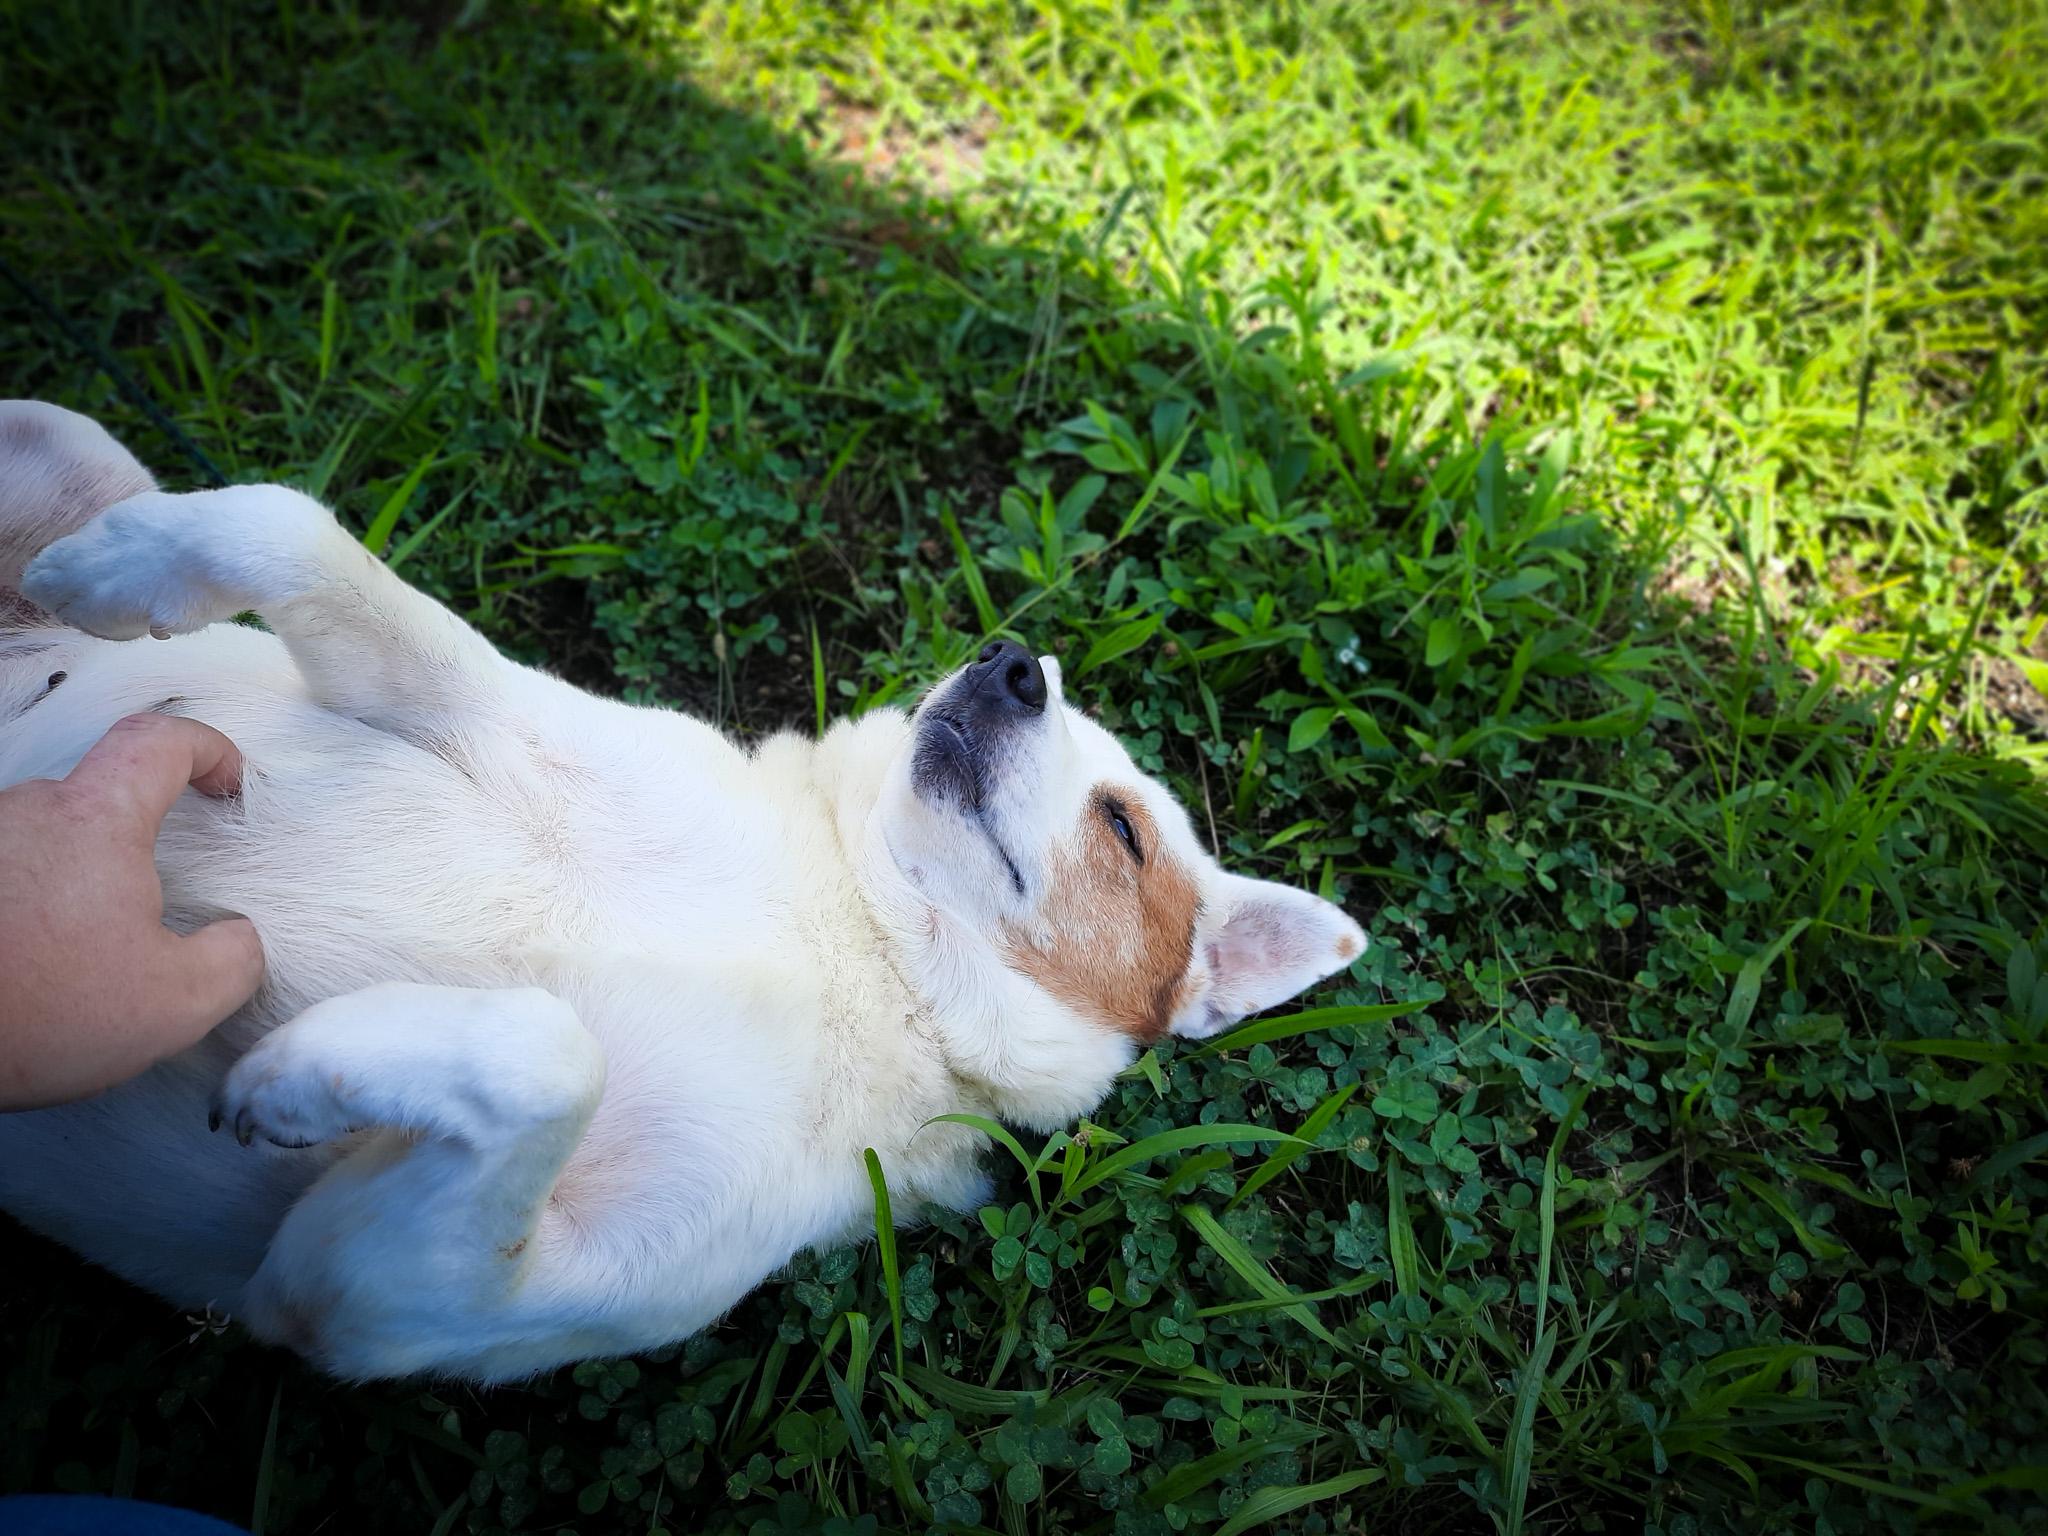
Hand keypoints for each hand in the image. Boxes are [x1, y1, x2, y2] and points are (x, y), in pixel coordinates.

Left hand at [1, 713, 264, 1109]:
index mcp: (96, 820)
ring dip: (75, 879)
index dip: (206, 748)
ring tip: (80, 951)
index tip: (228, 784)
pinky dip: (29, 902)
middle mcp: (28, 812)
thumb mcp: (178, 1001)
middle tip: (151, 910)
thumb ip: (235, 957)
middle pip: (99, 796)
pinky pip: (9, 869)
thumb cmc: (40, 1010)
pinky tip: (32, 959)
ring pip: (48, 836)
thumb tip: (239, 938)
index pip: (159, 741)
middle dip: (136, 841)